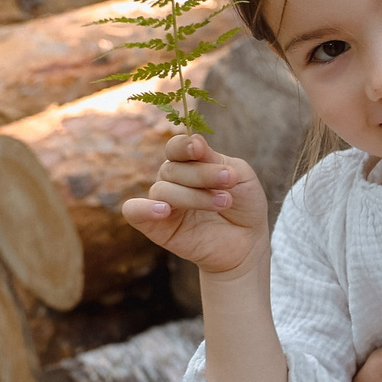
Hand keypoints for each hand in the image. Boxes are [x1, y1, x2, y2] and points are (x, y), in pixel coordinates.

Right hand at [118, 133, 268, 276]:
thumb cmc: (244, 204)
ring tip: (223, 202)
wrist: (249, 241)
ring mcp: (163, 202)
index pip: (176, 148)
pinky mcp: (156, 227)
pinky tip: (163, 210)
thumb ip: (213, 159)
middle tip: (230, 181)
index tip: (199, 149)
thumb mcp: (238, 175)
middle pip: (172, 168)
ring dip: (194, 195)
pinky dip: (143, 208)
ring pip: (163, 189)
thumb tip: (193, 140)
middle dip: (203, 174)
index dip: (184, 146)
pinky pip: (133, 212)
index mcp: (189, 163)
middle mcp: (172, 180)